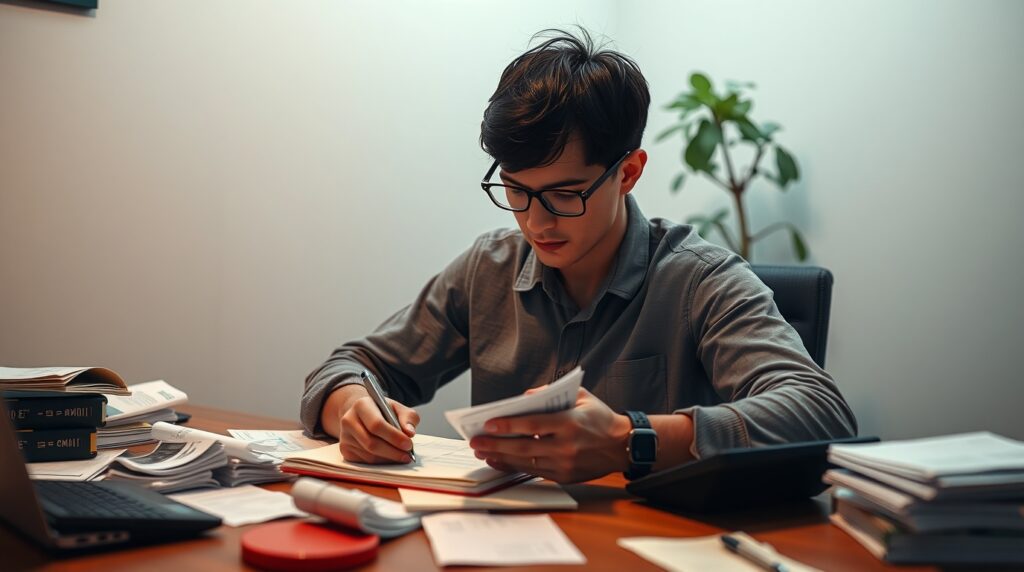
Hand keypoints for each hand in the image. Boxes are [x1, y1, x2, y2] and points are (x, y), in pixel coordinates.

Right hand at [331, 385, 419, 463]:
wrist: (363, 415)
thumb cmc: (383, 411)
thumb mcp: (398, 408)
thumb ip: (407, 418)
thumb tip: (409, 433)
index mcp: (362, 405)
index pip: (376, 424)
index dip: (393, 437)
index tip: (408, 444)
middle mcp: (348, 420)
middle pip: (371, 443)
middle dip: (393, 451)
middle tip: (407, 455)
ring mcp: (344, 436)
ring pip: (369, 455)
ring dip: (388, 459)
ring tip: (402, 456)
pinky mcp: (345, 450)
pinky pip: (365, 462)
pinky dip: (381, 462)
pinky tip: (390, 457)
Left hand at [468, 387, 631, 482]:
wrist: (622, 445)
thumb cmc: (599, 417)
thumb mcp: (581, 395)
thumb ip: (551, 393)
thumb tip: (524, 398)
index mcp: (569, 423)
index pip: (532, 425)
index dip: (508, 425)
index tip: (487, 423)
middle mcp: (566, 446)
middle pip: (524, 447)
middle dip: (496, 444)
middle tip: (475, 440)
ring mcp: (565, 464)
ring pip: (526, 463)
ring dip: (500, 457)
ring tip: (481, 450)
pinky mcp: (564, 476)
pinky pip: (533, 473)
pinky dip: (513, 467)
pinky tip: (499, 460)